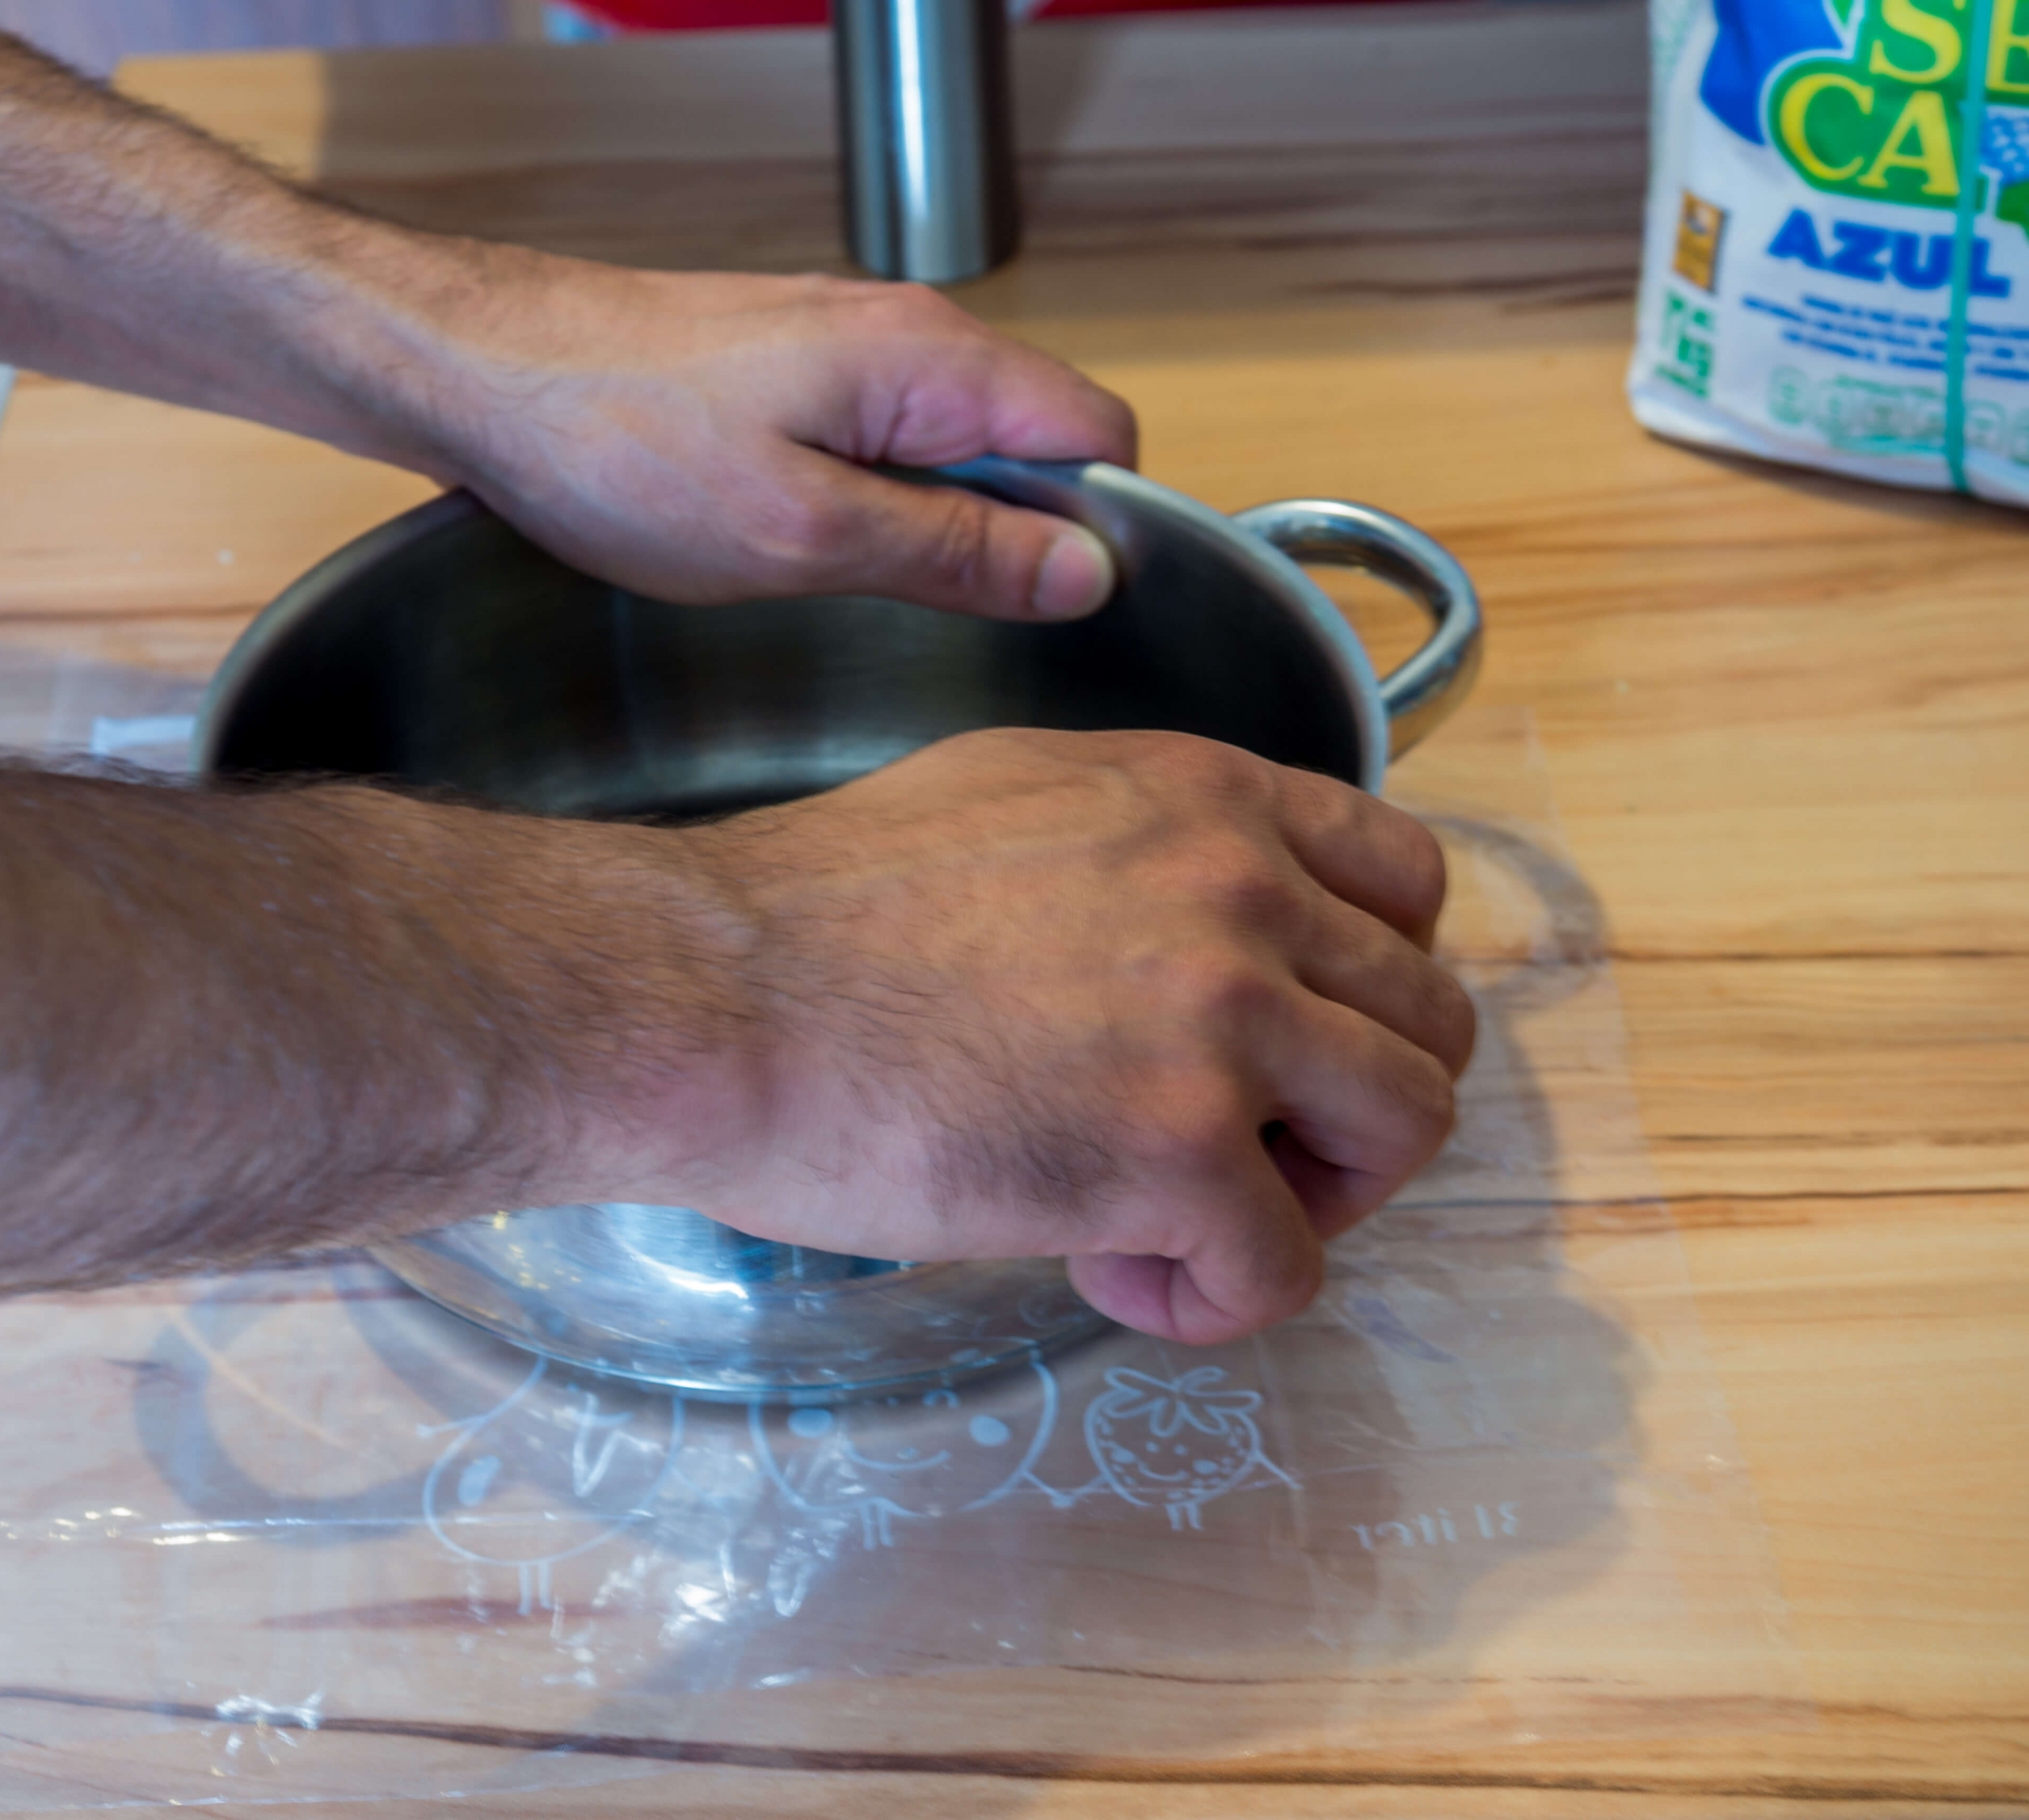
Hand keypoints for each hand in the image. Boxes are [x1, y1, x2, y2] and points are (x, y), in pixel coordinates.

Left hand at [343, 243, 1136, 621]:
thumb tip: (1085, 570)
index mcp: (931, 363)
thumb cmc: (615, 440)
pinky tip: (807, 554)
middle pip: (1034, 442)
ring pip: (954, 448)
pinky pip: (883, 441)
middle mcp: (904, 335)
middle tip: (939, 621)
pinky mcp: (790, 370)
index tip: (1057, 612)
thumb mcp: (804, 534)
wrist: (476, 370)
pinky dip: (874, 503)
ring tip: (858, 590)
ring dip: (937, 526)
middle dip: (1017, 536)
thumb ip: (955, 550)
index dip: (1102, 530)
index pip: (1100, 435)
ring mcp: (845, 347)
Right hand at [621, 730, 1473, 1345]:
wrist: (716, 998)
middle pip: (1428, 1018)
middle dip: (1351, 1107)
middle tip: (1246, 1155)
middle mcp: (1241, 888)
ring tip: (1195, 1224)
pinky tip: (1112, 1277)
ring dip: (1317, 1199)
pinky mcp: (1180, 1151)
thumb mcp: (1010, 800)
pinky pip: (1288, 1268)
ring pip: (1406, 1129)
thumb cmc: (815, 915)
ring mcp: (1223, 1019)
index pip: (1404, 880)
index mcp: (1202, 796)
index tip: (1293, 1043)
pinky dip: (1216, 1299)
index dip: (1367, 982)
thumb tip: (1173, 927)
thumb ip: (1135, 845)